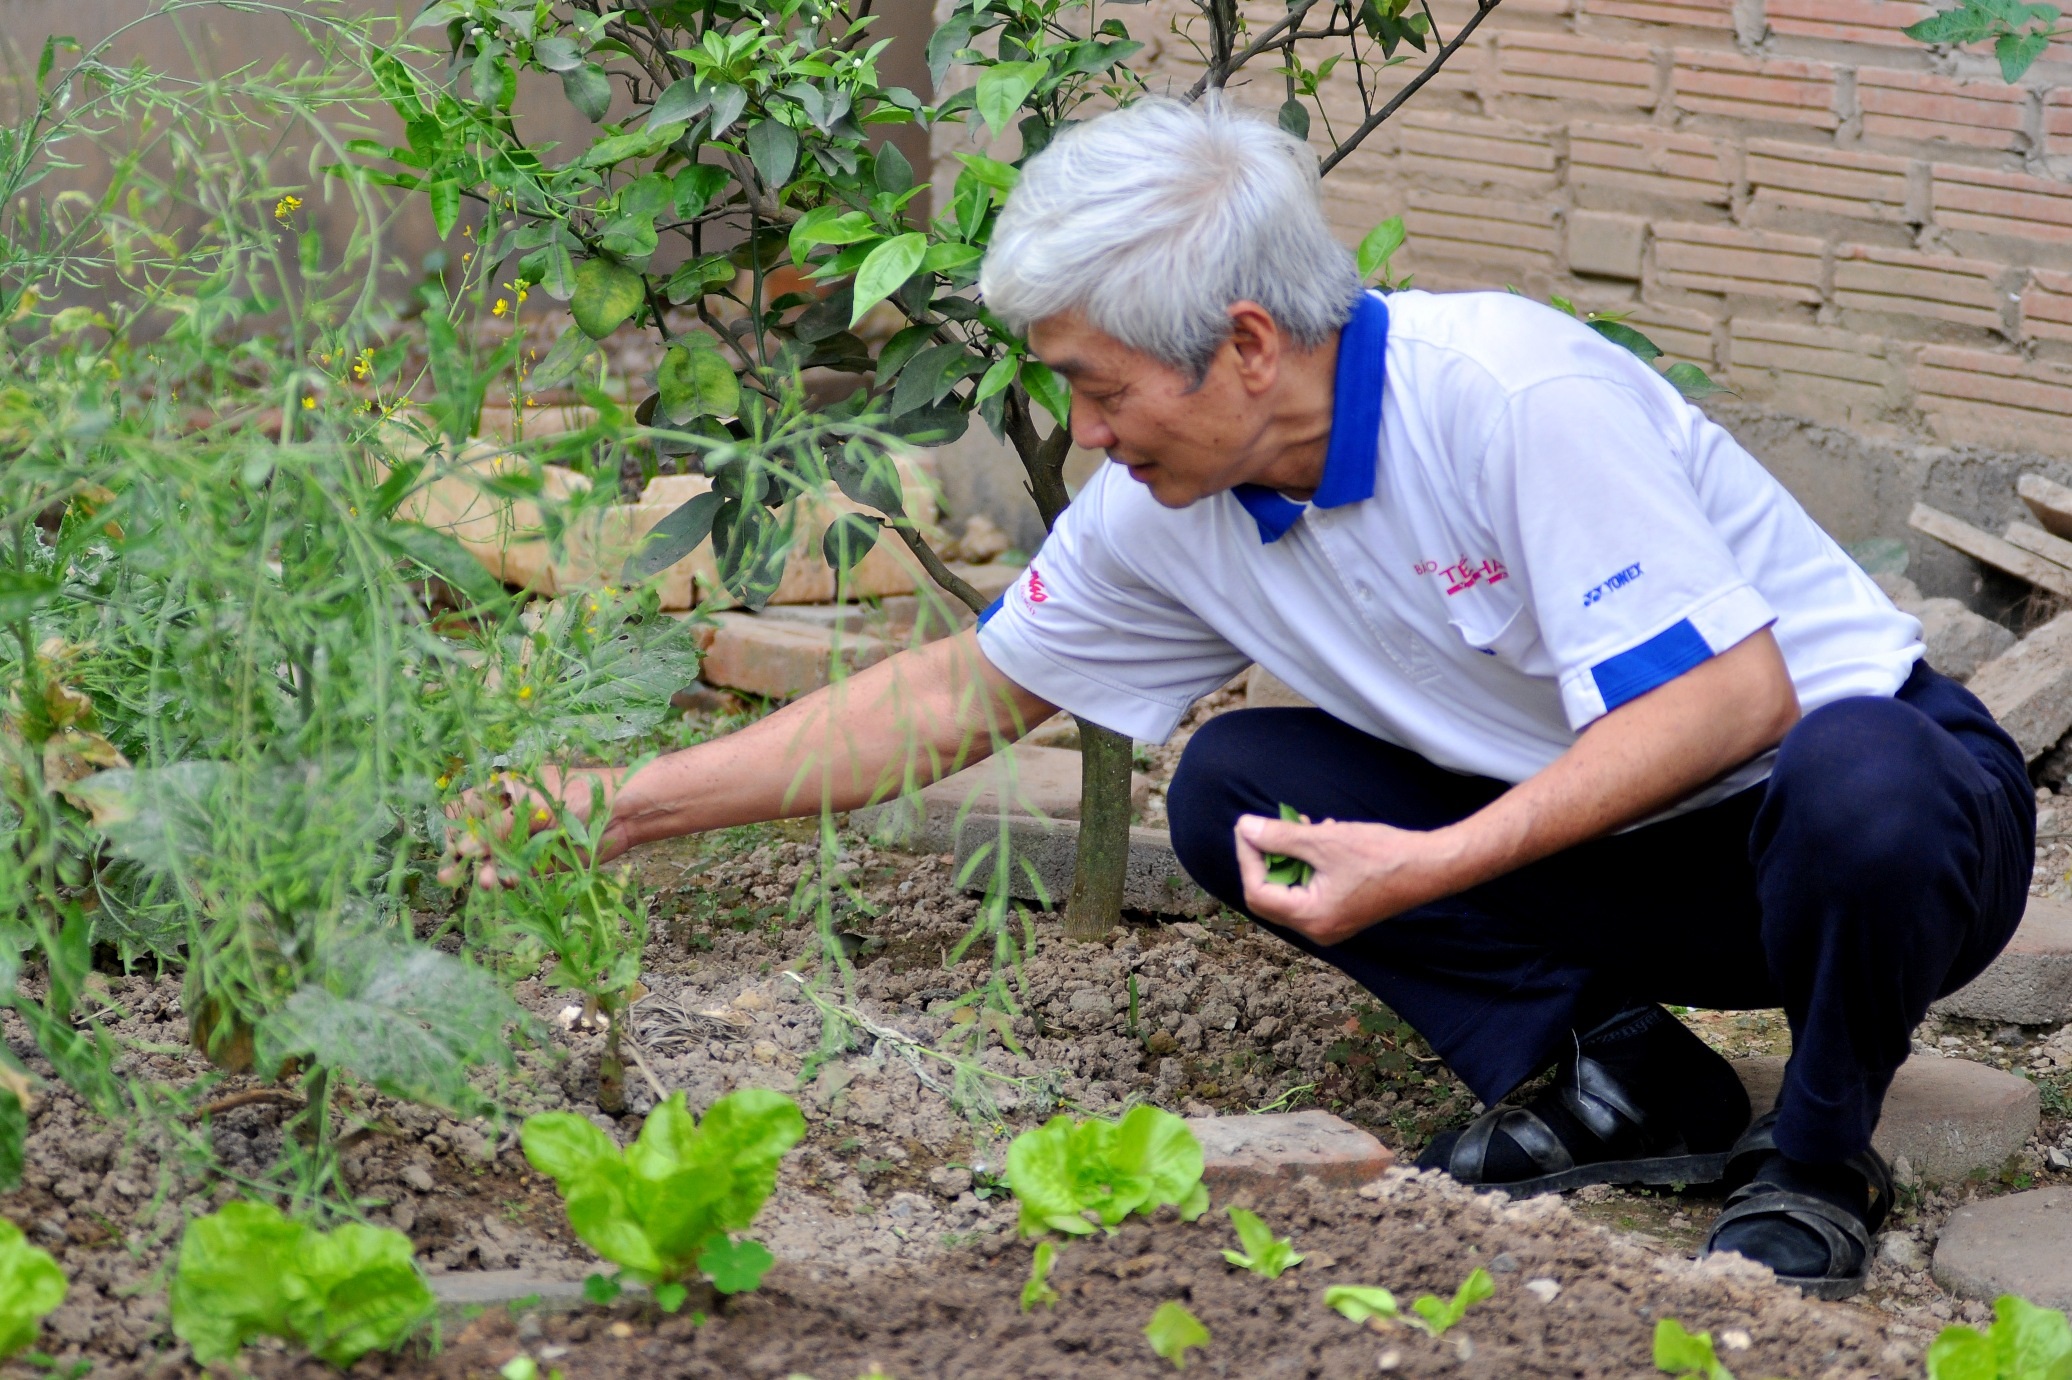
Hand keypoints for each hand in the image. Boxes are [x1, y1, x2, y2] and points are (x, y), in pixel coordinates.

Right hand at [436, 766, 622, 889]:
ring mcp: (523, 838)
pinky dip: (509, 878)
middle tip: (449, 875)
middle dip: (463, 856)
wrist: (622, 812)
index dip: (457, 827)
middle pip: (476, 837)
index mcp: (504, 791)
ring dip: (486, 870)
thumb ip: (500, 828)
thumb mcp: (535, 807)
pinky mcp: (538, 860)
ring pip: (494, 857)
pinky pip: (515, 871)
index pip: (466, 808)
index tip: (454, 844)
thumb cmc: (579, 794)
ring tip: (485, 883)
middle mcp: (509, 815)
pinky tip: (507, 883)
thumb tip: (463, 848)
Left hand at [1232, 812, 1457, 945]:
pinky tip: (1321, 833)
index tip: (1248, 828)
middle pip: (1271, 895)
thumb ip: (1280, 836)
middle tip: (1265, 827)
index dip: (1248, 858)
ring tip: (1300, 825)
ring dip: (1289, 856)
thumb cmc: (1381, 855)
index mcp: (1312, 919)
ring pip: (1292, 889)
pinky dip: (1308, 863)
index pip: (1259, 892)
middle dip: (1266, 858)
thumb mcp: (1324, 841)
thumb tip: (1244, 827)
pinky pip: (1312, 889)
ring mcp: (1331, 923)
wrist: (1431, 866)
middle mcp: (1318, 929)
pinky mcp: (1343, 912)